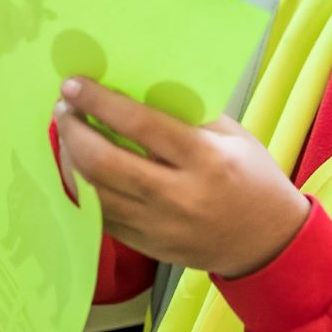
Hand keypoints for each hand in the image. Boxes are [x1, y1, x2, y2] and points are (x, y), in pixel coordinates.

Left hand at [55, 77, 309, 278]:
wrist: (268, 243)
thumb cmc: (252, 179)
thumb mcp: (233, 136)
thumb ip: (188, 114)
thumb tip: (136, 87)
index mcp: (205, 159)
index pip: (140, 125)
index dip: (100, 102)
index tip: (73, 85)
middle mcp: (178, 196)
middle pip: (104, 164)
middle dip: (73, 132)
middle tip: (64, 110)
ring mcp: (159, 227)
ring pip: (94, 194)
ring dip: (71, 161)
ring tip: (67, 136)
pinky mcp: (148, 246)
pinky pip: (101, 218)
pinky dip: (84, 190)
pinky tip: (80, 169)